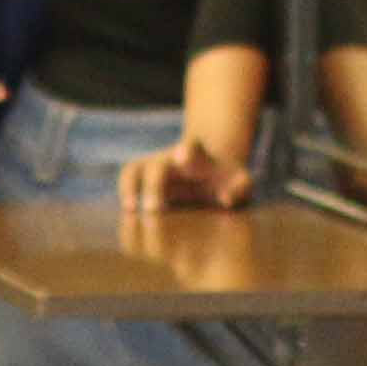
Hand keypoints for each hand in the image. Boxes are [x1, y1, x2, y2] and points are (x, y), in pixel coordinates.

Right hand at [118, 136, 253, 213]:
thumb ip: (240, 187)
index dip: (186, 151)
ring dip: (129, 189)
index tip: (182, 154)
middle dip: (154, 186)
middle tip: (155, 210)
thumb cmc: (228, 178)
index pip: (191, 148)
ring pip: (133, 170)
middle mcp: (171, 158)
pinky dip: (124, 195)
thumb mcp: (242, 181)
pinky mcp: (142, 177)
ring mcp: (153, 165)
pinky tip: (129, 217)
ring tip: (131, 211)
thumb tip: (225, 199)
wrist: (210, 167)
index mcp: (198, 156)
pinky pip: (126, 180)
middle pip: (157, 166)